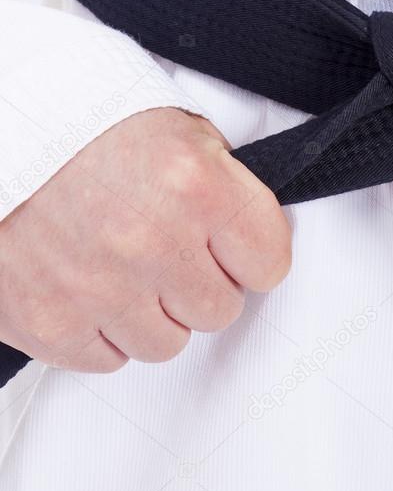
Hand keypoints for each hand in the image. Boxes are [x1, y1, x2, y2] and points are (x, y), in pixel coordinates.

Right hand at [0, 108, 290, 371]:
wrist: (3, 132)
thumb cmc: (91, 130)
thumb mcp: (182, 134)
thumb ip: (227, 191)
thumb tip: (253, 246)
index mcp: (196, 187)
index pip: (269, 265)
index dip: (250, 256)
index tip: (229, 247)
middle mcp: (151, 241)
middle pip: (219, 311)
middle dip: (199, 285)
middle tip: (166, 252)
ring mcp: (98, 287)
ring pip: (167, 343)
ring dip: (151, 314)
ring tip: (122, 268)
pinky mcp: (49, 322)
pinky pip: (108, 359)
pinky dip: (101, 332)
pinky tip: (87, 288)